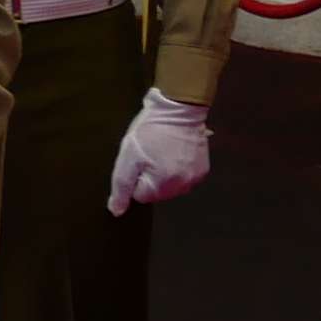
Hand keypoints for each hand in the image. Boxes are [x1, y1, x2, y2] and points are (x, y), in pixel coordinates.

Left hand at [104, 91, 211, 215]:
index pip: (140, 195)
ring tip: (162, 150)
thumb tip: (117, 212)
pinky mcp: (203, 169)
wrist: (178, 108)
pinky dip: (178, 168)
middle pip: (157, 192)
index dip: (135, 175)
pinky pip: (184, 177)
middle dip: (150, 175)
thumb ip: (121, 186)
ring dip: (164, 172)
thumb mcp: (127, 157)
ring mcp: (195, 179)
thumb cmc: (149, 131)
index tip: (139, 158)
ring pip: (171, 185)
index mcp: (163, 186)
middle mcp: (182, 187)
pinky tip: (175, 151)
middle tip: (149, 152)